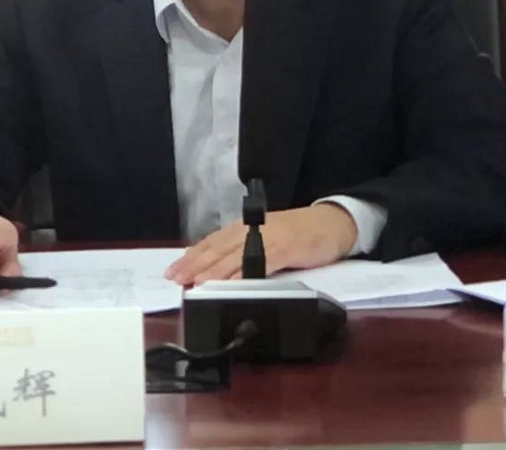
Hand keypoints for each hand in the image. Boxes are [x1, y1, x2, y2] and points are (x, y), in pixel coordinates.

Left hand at [164, 203, 357, 285]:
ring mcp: (268, 237)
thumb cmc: (300, 234)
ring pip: (235, 254)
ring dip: (214, 269)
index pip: (213, 242)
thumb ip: (245, 253)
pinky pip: (261, 261)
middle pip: (218, 248)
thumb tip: (218, 270)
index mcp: (246, 228)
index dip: (192, 256)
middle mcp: (252, 229)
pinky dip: (245, 271)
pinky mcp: (285, 247)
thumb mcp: (267, 240)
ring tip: (195, 281)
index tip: (173, 270)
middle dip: (195, 264)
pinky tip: (232, 282)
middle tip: (175, 278)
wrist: (332, 223)